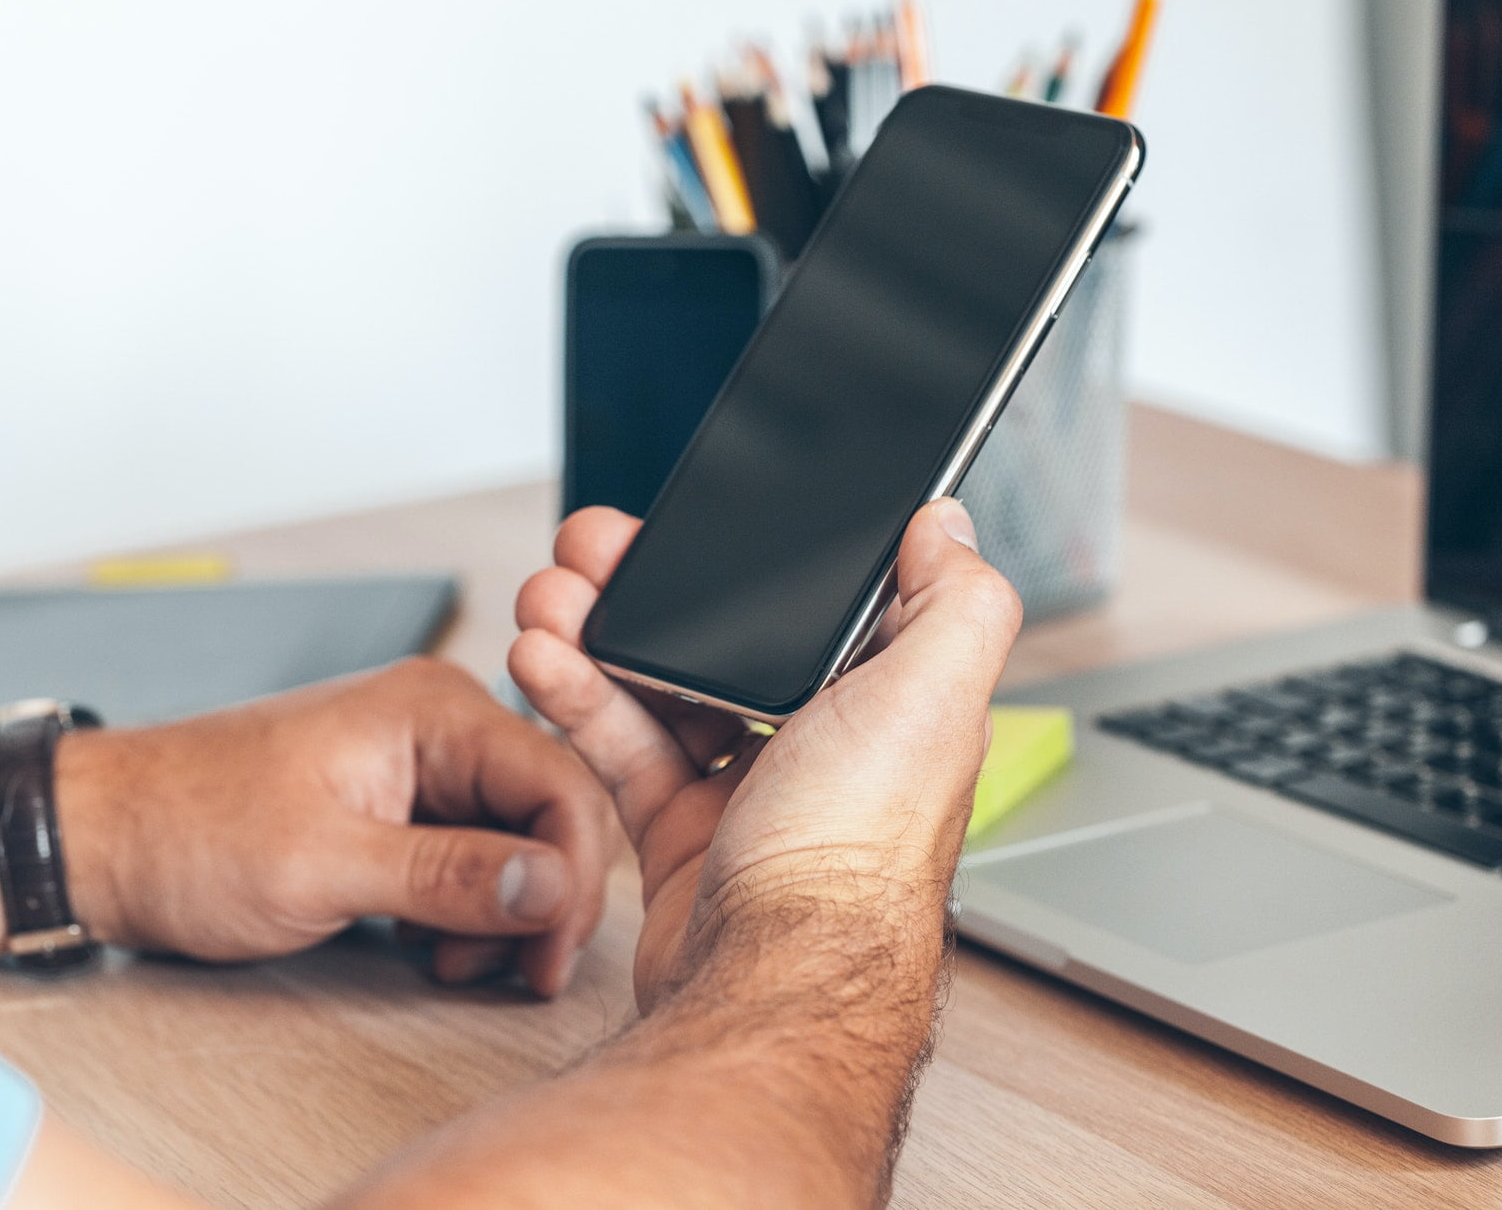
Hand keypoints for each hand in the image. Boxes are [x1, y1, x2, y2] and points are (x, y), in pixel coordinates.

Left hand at [55, 658, 619, 996]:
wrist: (100, 839)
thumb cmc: (188, 831)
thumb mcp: (324, 867)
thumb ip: (450, 876)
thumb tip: (552, 885)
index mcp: (435, 711)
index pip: (561, 783)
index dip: (575, 875)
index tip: (554, 951)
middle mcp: (442, 723)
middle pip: (550, 812)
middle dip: (543, 901)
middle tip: (519, 972)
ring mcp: (423, 762)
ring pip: (518, 840)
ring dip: (505, 912)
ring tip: (456, 962)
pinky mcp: (403, 801)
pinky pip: (476, 851)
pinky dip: (470, 907)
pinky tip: (434, 943)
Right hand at [510, 498, 1021, 1009]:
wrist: (766, 981)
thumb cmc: (856, 856)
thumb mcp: (933, 694)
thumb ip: (957, 599)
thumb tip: (948, 523)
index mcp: (892, 702)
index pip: (830, 604)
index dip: (767, 558)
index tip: (707, 521)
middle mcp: (829, 744)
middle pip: (736, 638)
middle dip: (661, 589)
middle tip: (596, 549)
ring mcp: (753, 790)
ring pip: (669, 686)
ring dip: (605, 632)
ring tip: (553, 595)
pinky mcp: (688, 833)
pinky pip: (626, 747)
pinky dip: (581, 699)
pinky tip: (544, 659)